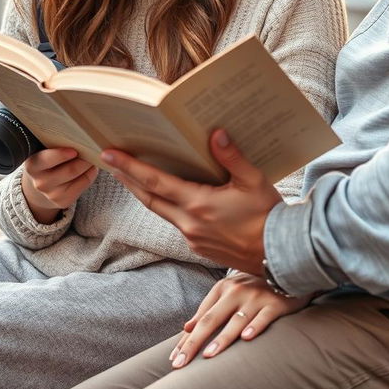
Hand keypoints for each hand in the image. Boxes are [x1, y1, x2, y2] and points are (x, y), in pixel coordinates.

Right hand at [22, 148, 97, 223]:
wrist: (41, 185)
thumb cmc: (49, 161)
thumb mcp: (45, 151)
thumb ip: (56, 144)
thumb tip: (80, 138)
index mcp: (32, 166)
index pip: (46, 159)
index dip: (61, 155)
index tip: (74, 150)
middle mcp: (40, 182)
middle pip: (70, 169)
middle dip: (84, 157)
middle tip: (92, 148)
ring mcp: (51, 194)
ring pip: (79, 175)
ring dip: (89, 164)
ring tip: (92, 155)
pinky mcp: (63, 201)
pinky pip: (84, 184)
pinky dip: (91, 174)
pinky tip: (91, 168)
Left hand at [102, 129, 282, 271]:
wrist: (280, 254)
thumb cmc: (268, 215)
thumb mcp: (254, 180)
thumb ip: (233, 157)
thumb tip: (216, 134)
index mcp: (199, 204)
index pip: (155, 182)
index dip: (130, 167)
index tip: (109, 155)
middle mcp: (189, 223)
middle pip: (149, 199)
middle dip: (127, 178)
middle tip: (109, 161)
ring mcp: (192, 237)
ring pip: (160, 211)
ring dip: (143, 193)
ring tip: (131, 175)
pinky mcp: (199, 246)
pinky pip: (174, 222)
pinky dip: (164, 206)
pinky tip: (166, 196)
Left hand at [168, 273, 312, 367]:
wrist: (287, 267)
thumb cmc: (254, 286)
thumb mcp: (229, 292)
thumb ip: (209, 308)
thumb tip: (187, 327)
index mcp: (223, 288)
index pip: (201, 318)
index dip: (187, 339)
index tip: (174, 358)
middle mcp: (237, 291)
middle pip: (212, 319)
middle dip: (194, 342)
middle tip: (181, 363)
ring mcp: (256, 296)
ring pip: (236, 320)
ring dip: (223, 338)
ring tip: (209, 354)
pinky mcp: (275, 302)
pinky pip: (264, 316)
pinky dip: (255, 327)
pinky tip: (246, 338)